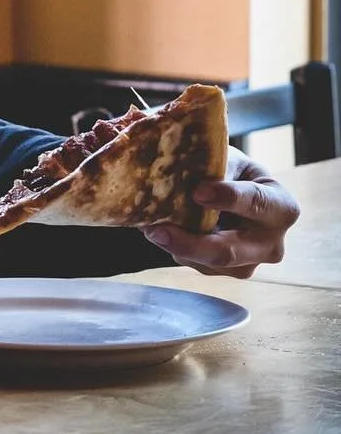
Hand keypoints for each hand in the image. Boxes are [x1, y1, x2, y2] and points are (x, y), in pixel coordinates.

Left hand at [142, 149, 298, 276]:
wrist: (233, 194)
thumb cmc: (232, 171)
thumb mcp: (228, 160)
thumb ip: (213, 167)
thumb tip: (179, 174)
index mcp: (281, 206)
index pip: (256, 203)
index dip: (227, 198)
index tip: (198, 192)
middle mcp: (272, 243)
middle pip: (228, 251)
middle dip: (190, 243)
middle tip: (157, 230)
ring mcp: (250, 264)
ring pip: (208, 262)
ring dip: (175, 245)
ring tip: (152, 226)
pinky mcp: (228, 273)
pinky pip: (197, 265)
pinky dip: (176, 248)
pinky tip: (163, 231)